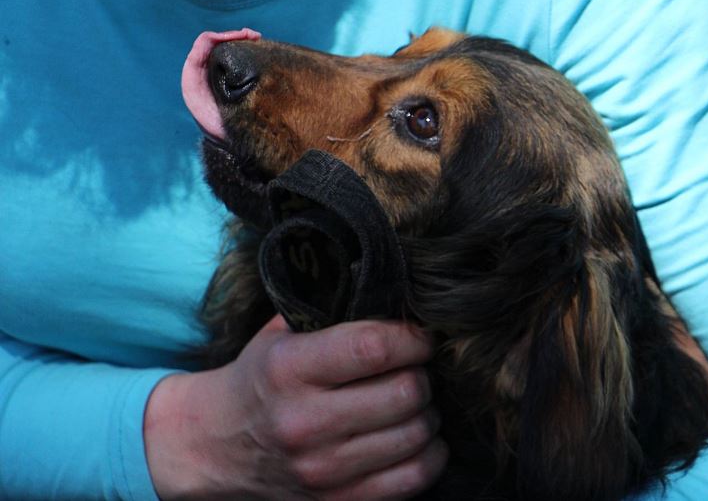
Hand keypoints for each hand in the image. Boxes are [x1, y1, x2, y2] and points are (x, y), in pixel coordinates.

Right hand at [144, 316, 447, 499]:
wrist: (213, 447)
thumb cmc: (261, 378)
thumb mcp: (281, 334)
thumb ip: (334, 310)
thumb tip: (397, 293)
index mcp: (288, 369)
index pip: (374, 347)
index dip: (412, 337)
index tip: (420, 335)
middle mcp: (303, 422)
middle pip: (405, 392)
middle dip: (423, 374)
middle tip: (416, 368)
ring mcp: (321, 469)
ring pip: (415, 435)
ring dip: (427, 413)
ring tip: (414, 401)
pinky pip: (412, 479)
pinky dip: (429, 455)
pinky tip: (416, 438)